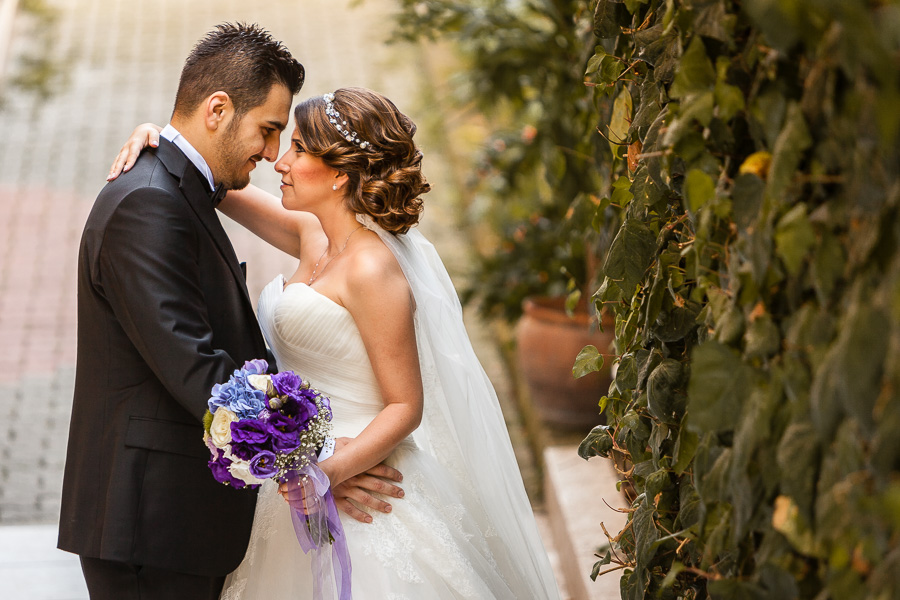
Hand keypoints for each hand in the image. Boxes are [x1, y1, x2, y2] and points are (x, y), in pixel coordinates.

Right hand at [107, 123, 162, 180]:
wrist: (143, 131)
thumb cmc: (150, 133)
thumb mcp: (154, 133)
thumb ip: (155, 138)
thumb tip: (154, 144)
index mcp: (135, 142)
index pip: (133, 153)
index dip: (129, 162)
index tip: (126, 170)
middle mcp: (127, 147)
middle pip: (122, 159)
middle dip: (117, 168)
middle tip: (113, 177)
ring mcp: (124, 150)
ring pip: (117, 161)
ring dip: (113, 170)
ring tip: (109, 179)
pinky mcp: (123, 154)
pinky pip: (117, 162)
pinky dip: (113, 169)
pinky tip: (110, 177)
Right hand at [277, 437, 404, 522]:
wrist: (308, 463)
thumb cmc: (326, 450)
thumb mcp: (342, 442)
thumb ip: (355, 444)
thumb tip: (366, 440)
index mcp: (357, 464)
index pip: (379, 469)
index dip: (391, 473)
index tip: (400, 478)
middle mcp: (354, 477)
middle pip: (376, 485)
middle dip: (390, 490)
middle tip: (401, 493)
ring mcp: (345, 489)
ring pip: (366, 498)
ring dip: (379, 504)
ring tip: (389, 508)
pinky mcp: (336, 498)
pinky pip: (350, 508)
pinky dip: (360, 515)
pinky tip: (369, 520)